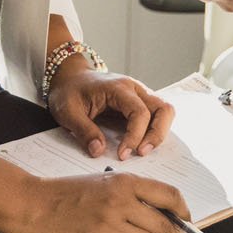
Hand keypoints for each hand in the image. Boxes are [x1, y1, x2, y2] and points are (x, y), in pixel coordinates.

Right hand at [0, 169, 201, 232]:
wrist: (32, 205)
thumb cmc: (66, 193)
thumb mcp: (103, 183)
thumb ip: (131, 195)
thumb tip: (161, 217)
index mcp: (124, 183)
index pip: (169, 196)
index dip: (184, 213)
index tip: (189, 224)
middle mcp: (120, 203)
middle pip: (166, 228)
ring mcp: (108, 228)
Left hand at [47, 65, 175, 160]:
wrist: (70, 77)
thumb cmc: (69, 91)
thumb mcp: (68, 111)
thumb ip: (84, 131)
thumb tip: (99, 151)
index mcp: (118, 87)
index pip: (139, 112)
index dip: (134, 136)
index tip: (122, 154)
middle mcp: (135, 88)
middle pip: (163, 108)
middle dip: (157, 134)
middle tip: (141, 153)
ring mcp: (139, 94)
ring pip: (165, 111)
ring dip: (159, 133)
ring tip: (142, 151)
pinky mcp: (139, 103)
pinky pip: (156, 116)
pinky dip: (154, 131)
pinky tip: (141, 144)